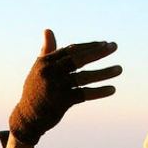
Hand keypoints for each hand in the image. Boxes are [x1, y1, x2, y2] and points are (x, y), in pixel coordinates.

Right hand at [8, 29, 121, 145]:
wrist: (27, 117)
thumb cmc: (36, 90)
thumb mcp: (39, 69)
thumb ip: (47, 51)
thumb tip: (48, 30)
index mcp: (44, 62)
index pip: (70, 50)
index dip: (88, 46)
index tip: (104, 43)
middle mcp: (49, 73)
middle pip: (77, 60)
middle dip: (98, 53)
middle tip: (115, 46)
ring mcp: (55, 87)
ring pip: (84, 77)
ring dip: (104, 73)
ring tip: (119, 69)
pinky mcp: (61, 102)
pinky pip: (84, 94)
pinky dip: (98, 92)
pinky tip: (112, 89)